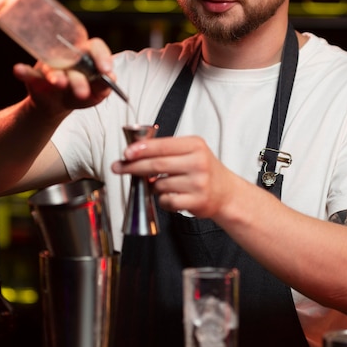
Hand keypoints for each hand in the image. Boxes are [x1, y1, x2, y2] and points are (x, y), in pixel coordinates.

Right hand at [13, 37, 115, 115]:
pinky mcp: (35, 75)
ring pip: (53, 68)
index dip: (101, 56)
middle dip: (79, 78)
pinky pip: (28, 73)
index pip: (95, 46)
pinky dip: (23, 72)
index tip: (106, 70)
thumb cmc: (80, 94)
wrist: (57, 106)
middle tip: (83, 93)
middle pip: (74, 60)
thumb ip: (104, 88)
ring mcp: (50, 65)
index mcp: (86, 56)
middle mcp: (68, 57)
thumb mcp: (95, 95)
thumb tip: (112, 79)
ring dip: (55, 76)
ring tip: (59, 83)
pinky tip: (18, 70)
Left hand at [112, 135, 234, 218]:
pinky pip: (167, 201)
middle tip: (120, 167)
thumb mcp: (191, 151)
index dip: (141, 149)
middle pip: (157, 165)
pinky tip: (171, 196)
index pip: (162, 146)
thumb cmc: (204, 170)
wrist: (226, 192)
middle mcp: (198, 162)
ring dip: (153, 186)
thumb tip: (134, 152)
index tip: (126, 153)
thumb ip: (167, 150)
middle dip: (134, 167)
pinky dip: (163, 200)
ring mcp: (198, 183)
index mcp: (195, 145)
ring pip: (159, 185)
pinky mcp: (197, 201)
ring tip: (163, 184)